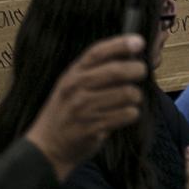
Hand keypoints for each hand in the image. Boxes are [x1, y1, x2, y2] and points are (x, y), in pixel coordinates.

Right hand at [22, 34, 148, 179]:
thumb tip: (137, 56)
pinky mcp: (92, 127)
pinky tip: (125, 115)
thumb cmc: (67, 110)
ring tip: (130, 99)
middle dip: (137, 69)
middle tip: (141, 72)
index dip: (120, 44)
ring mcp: (83, 108)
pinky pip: (126, 114)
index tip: (139, 42)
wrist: (47, 146)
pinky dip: (132, 114)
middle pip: (116, 71)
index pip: (97, 52)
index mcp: (73, 73)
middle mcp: (76, 88)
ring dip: (135, 96)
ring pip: (126, 93)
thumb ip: (98, 69)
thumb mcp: (74, 84)